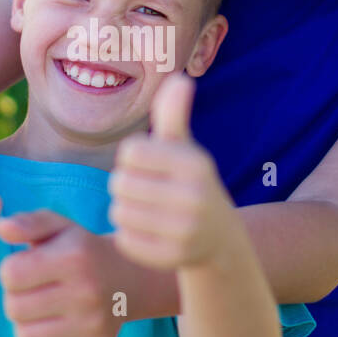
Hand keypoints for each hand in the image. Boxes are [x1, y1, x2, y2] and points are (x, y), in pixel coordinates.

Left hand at [0, 211, 124, 336]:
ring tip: (42, 309)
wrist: (129, 278)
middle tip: (35, 290)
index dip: (11, 270)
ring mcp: (93, 326)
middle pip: (14, 308)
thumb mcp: (57, 227)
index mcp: (74, 258)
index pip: (10, 274)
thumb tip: (0, 228)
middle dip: (16, 297)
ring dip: (26, 324)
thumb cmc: (81, 250)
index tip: (28, 267)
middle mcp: (87, 293)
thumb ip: (26, 223)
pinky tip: (52, 329)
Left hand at [108, 72, 234, 269]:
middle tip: (146, 192)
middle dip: (126, 186)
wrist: (218, 238)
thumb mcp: (185, 148)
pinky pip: (124, 240)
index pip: (130, 151)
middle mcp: (195, 196)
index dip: (132, 158)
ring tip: (146, 211)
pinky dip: (128, 236)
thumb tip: (179, 79)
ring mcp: (185, 230)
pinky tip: (148, 233)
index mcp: (196, 163)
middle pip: (120, 183)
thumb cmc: (191, 183)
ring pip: (119, 212)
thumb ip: (174, 114)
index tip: (149, 167)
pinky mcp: (172, 258)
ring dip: (124, 211)